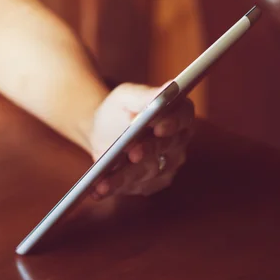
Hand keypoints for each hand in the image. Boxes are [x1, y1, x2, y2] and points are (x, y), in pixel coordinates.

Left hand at [88, 82, 194, 198]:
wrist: (102, 131)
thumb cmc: (119, 110)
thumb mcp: (127, 97)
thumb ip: (145, 95)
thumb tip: (168, 89)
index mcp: (178, 115)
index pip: (182, 118)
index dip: (172, 123)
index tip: (159, 126)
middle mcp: (177, 144)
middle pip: (166, 149)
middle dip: (148, 151)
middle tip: (133, 153)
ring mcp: (165, 167)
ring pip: (147, 172)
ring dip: (126, 176)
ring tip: (105, 180)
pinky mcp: (148, 184)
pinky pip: (131, 187)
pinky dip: (113, 188)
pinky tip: (97, 190)